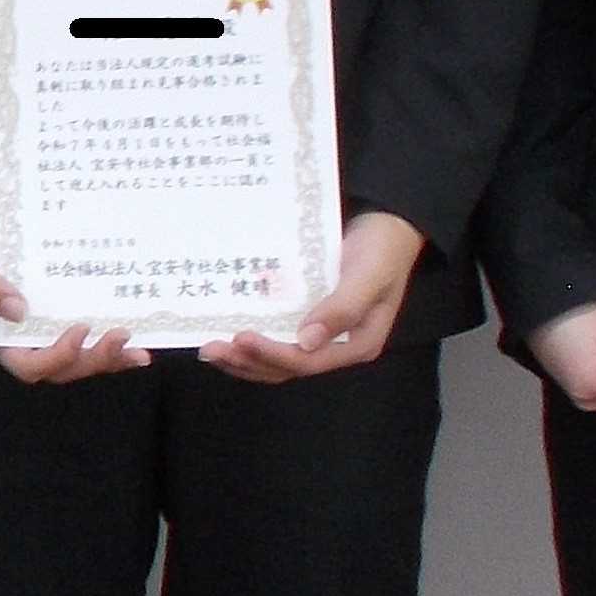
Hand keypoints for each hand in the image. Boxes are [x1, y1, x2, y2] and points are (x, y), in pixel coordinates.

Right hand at [0, 203, 146, 385]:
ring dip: (108, 357)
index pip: (27, 365)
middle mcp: (18, 336)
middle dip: (93, 359)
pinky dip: (107, 338)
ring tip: (139, 350)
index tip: (80, 330)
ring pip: (76, 357)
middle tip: (122, 335)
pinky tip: (135, 331)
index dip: (57, 357)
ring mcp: (37, 324)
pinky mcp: (52, 307)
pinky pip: (82, 332)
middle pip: (60, 367)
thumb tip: (19, 312)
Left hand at [206, 210, 425, 381]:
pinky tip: (224, 334)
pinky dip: (250, 344)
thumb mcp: (369, 275)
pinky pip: (276, 340)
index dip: (274, 354)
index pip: (310, 361)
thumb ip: (343, 307)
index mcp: (358, 343)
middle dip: (249, 361)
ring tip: (210, 349)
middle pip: (288, 368)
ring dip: (244, 359)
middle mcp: (337, 347)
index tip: (242, 338)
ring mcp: (320, 337)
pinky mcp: (306, 322)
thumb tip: (307, 341)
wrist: (385, 228)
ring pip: (277, 361)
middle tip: (212, 348)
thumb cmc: (381, 250)